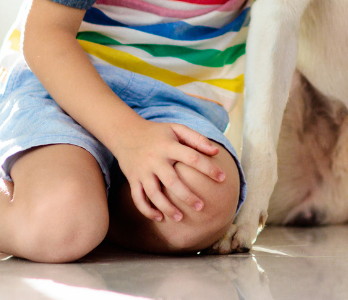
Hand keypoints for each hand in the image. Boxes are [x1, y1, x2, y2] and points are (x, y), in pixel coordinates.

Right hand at [111, 120, 226, 222]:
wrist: (125, 132)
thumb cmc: (157, 132)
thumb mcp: (176, 129)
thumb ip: (197, 139)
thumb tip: (216, 152)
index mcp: (168, 146)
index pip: (192, 157)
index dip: (208, 168)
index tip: (222, 178)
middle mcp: (155, 159)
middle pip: (172, 181)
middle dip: (187, 196)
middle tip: (201, 206)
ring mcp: (142, 171)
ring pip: (154, 193)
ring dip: (167, 207)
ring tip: (181, 218)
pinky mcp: (133, 179)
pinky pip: (138, 198)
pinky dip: (147, 210)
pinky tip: (160, 218)